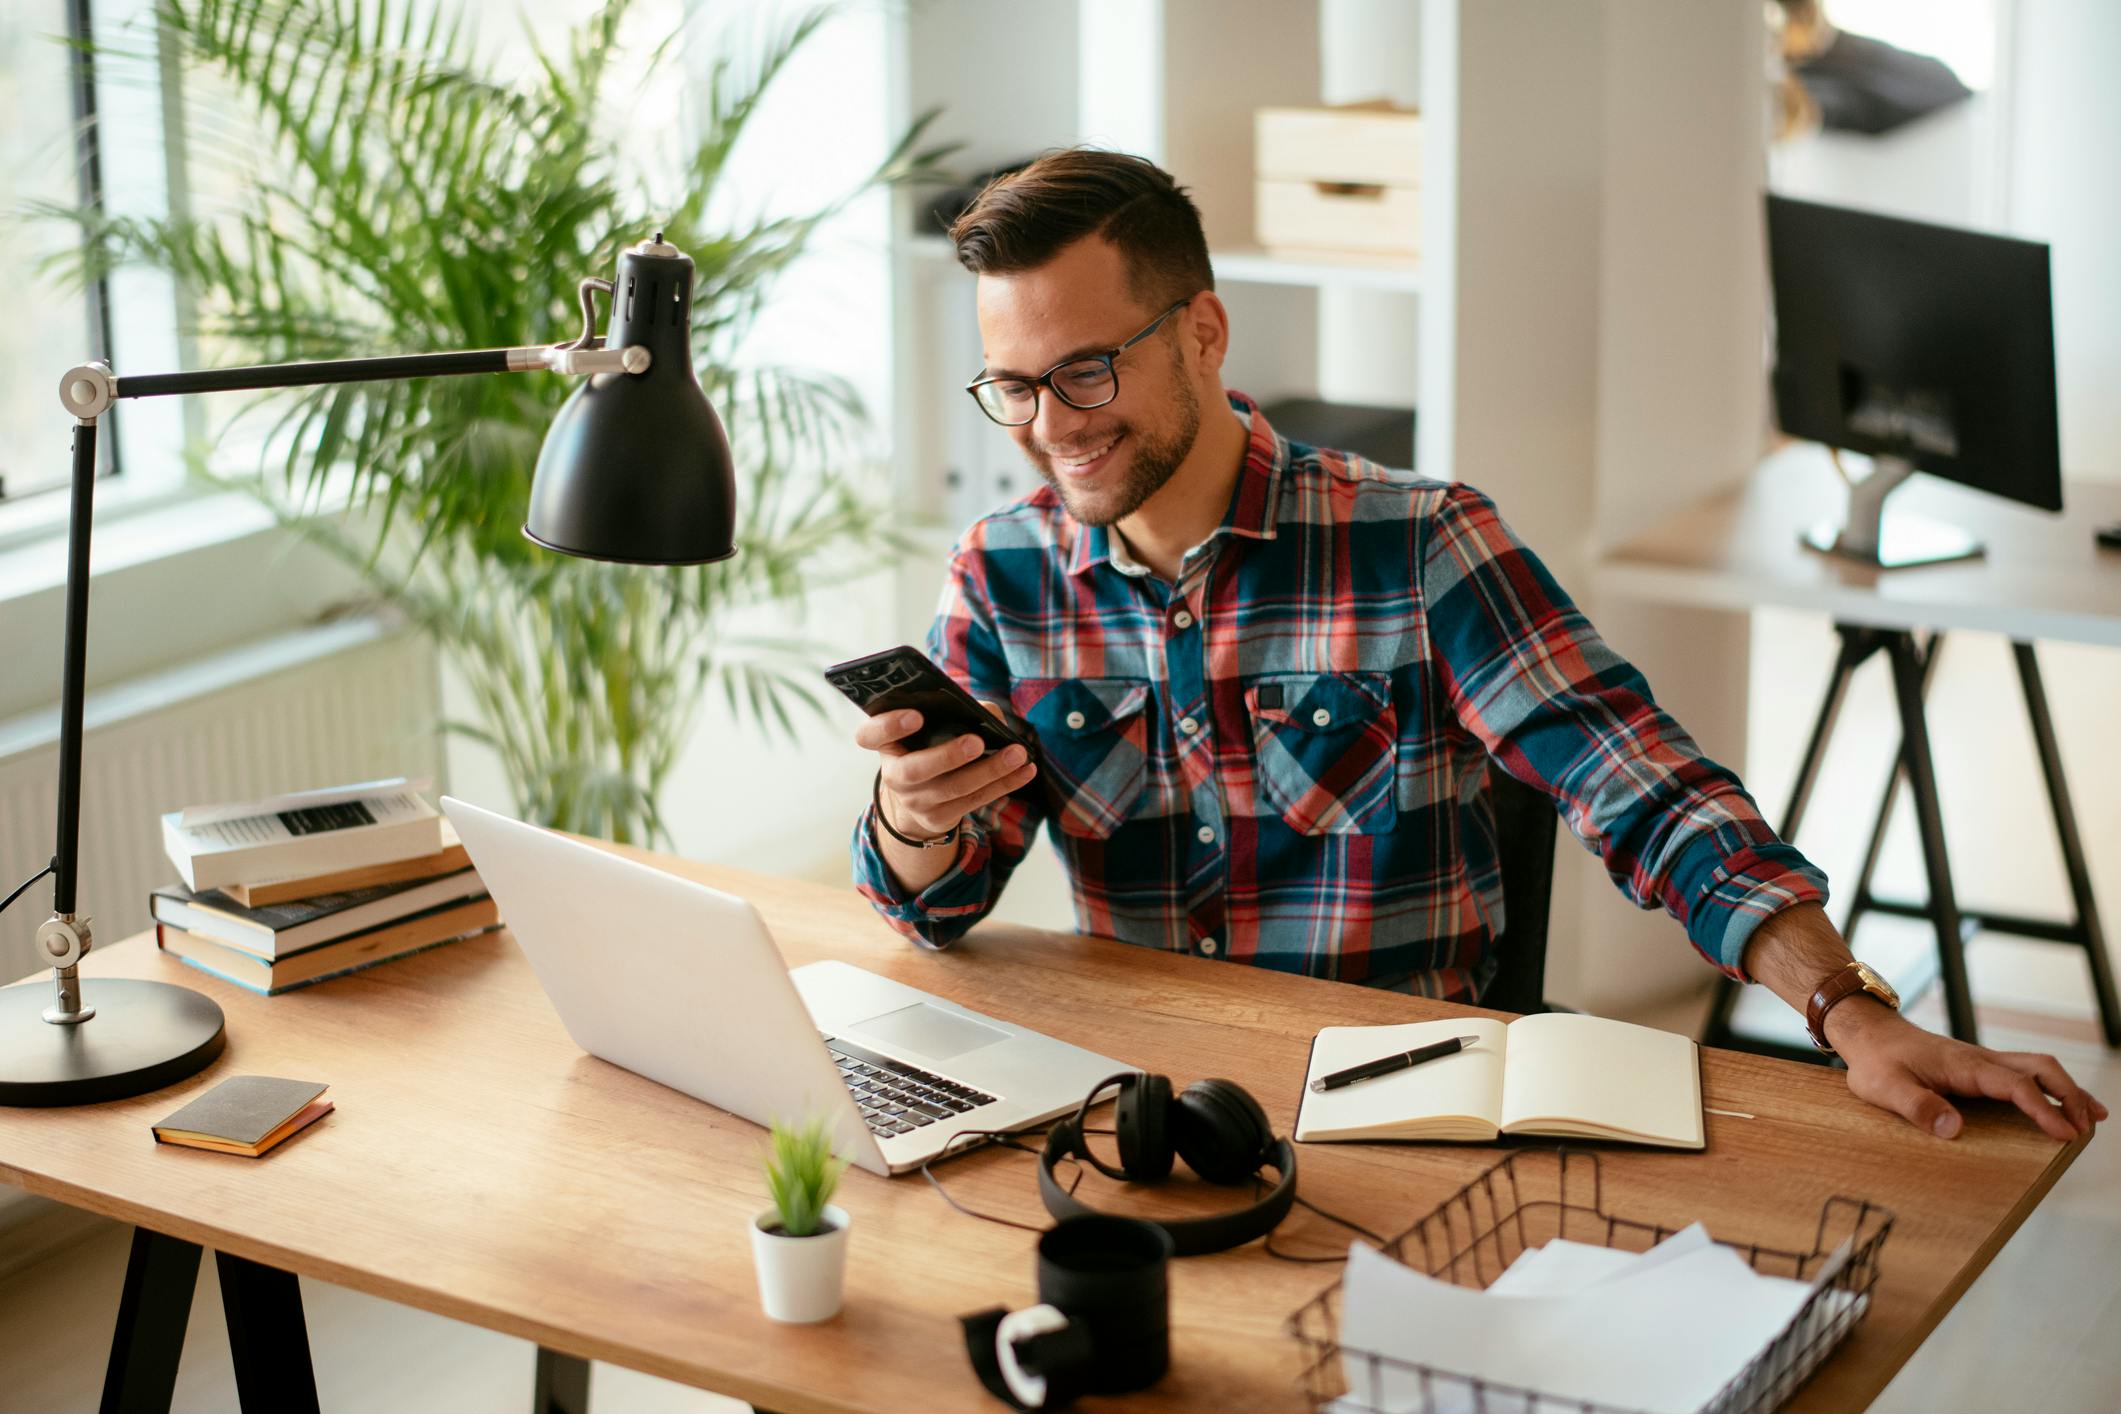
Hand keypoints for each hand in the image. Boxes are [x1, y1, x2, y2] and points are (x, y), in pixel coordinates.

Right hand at [855, 707, 1037, 838]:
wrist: (916, 798)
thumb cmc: (926, 746)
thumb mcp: (927, 728)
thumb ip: (952, 711)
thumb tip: (989, 714)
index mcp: (885, 745)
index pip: (871, 735)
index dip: (889, 726)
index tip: (916, 715)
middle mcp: (894, 776)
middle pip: (915, 770)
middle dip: (948, 756)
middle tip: (977, 741)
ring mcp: (916, 801)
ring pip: (954, 788)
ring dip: (990, 770)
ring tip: (1018, 753)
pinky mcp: (940, 818)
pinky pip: (975, 801)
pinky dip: (1004, 784)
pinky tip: (1025, 771)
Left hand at [1829, 998, 2106, 1140]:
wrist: (1868, 1033)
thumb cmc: (1875, 1062)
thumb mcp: (1885, 1088)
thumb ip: (1918, 1108)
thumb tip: (1955, 1130)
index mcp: (1964, 1065)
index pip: (2015, 1086)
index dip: (2043, 1110)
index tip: (2065, 1135)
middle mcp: (1980, 1059)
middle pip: (2040, 1068)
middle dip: (2069, 1096)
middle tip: (2086, 1129)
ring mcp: (1983, 1061)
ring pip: (2038, 1067)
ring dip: (2067, 1090)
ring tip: (2093, 1118)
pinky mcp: (1979, 1067)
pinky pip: (2025, 1073)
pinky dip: (2050, 1087)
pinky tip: (2062, 1104)